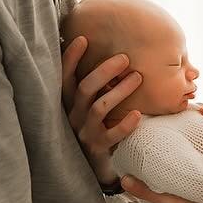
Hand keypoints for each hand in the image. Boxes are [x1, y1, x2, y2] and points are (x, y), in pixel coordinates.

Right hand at [61, 36, 142, 185]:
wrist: (96, 163)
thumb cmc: (97, 124)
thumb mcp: (90, 102)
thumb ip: (95, 82)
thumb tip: (111, 48)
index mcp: (69, 101)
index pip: (65, 76)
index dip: (70, 58)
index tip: (83, 38)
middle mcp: (73, 115)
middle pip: (84, 89)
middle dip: (104, 71)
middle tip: (125, 58)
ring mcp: (85, 132)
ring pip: (99, 108)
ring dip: (119, 91)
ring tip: (138, 78)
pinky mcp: (99, 147)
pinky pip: (112, 135)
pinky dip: (124, 125)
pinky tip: (138, 115)